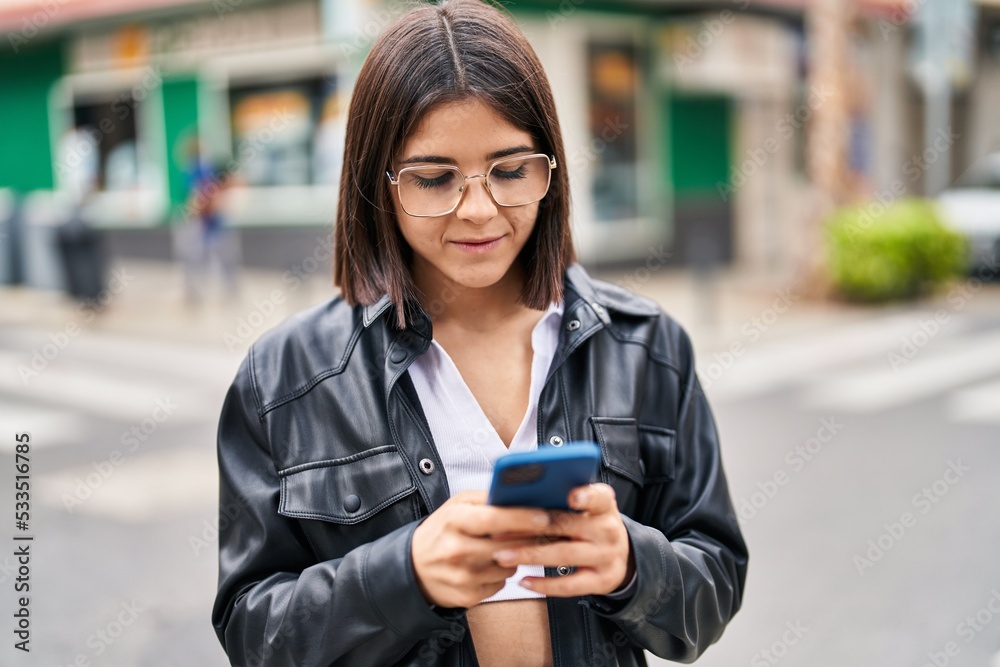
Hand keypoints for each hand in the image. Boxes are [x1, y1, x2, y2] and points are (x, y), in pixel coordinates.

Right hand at [411, 490, 552, 607]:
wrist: (412, 568)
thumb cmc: (441, 531)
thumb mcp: (456, 506)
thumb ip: (486, 498)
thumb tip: (521, 495)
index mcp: (453, 520)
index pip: (493, 518)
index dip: (522, 518)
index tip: (544, 516)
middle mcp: (456, 550)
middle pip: (507, 546)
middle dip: (529, 539)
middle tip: (542, 531)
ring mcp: (462, 576)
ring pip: (509, 566)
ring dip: (515, 557)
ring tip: (504, 548)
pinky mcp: (467, 596)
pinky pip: (501, 584)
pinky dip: (501, 574)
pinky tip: (489, 566)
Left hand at [491, 483, 634, 596]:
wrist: (621, 557)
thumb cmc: (592, 527)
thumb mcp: (587, 510)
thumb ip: (561, 504)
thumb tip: (515, 503)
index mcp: (604, 506)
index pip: (599, 496)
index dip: (586, 496)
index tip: (571, 495)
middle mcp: (608, 530)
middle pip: (568, 526)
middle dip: (530, 528)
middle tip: (500, 530)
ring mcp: (606, 557)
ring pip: (563, 555)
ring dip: (529, 556)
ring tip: (502, 556)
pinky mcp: (601, 581)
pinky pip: (568, 585)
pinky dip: (543, 584)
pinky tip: (523, 581)